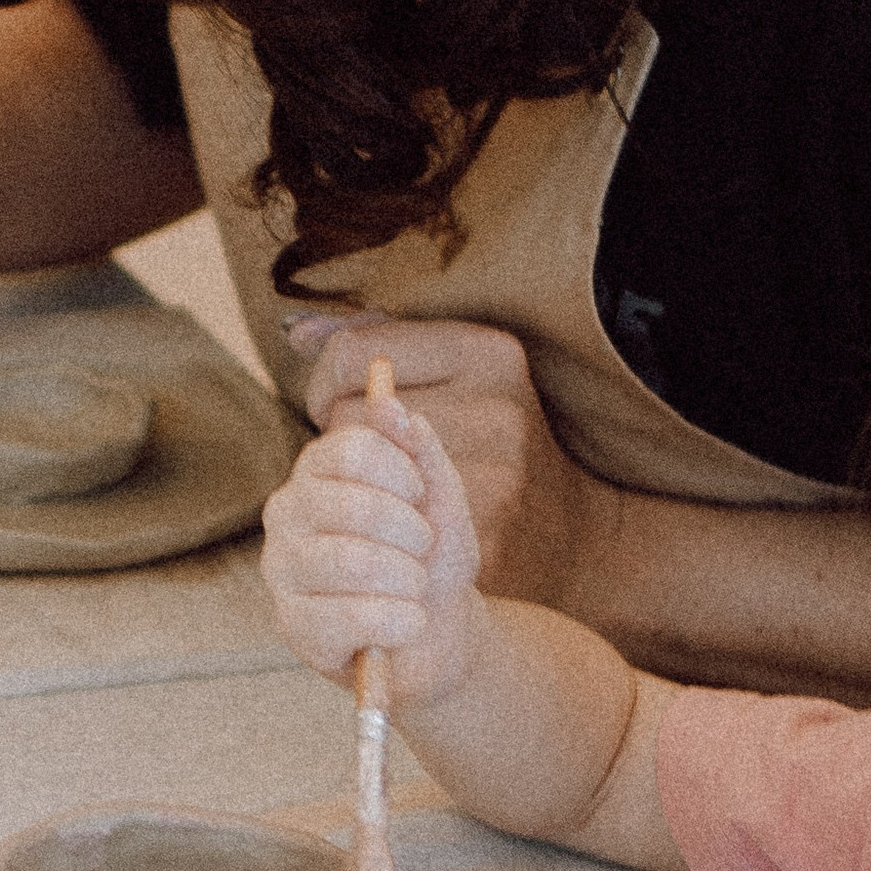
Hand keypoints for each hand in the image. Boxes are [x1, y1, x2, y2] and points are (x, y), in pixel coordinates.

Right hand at [261, 381, 483, 706]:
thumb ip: (420, 451)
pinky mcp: (292, 626)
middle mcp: (286, 512)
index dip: (404, 474)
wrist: (435, 633)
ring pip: (350, 562)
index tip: (421, 497)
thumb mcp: (440, 500)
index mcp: (317, 471)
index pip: (352, 449)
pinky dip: (398, 622)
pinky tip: (408, 622)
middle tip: (423, 551)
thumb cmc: (430, 558)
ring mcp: (282, 570)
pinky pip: (349, 618)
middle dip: (410, 534)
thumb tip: (391, 405)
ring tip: (416, 589)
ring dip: (408, 579)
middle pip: (351, 505)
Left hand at [282, 312, 595, 604]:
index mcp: (489, 353)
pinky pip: (380, 527)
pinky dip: (373, 525)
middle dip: (342, 436)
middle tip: (361, 452)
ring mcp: (493, 478)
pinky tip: (395, 521)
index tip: (336, 401)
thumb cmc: (495, 435)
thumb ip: (377, 339)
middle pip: (349, 419)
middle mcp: (495, 411)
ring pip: (358, 478)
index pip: (351, 355)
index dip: (327, 382)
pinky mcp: (477, 538)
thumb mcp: (456, 367)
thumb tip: (297, 332)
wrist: (573, 532)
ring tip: (380, 484)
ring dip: (354, 483)